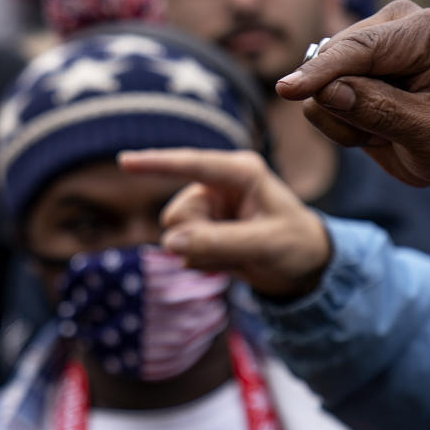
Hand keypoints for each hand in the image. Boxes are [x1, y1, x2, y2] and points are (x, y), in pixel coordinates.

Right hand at [118, 149, 330, 298]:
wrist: (305, 268)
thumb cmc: (295, 246)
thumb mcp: (264, 245)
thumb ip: (218, 242)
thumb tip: (170, 243)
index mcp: (241, 172)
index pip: (193, 164)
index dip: (157, 163)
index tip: (124, 161)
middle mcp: (219, 185)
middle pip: (178, 215)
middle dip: (197, 240)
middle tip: (235, 250)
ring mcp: (209, 207)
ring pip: (176, 234)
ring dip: (200, 253)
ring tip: (235, 256)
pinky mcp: (203, 228)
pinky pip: (182, 249)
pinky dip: (202, 262)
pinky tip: (228, 262)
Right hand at [275, 0, 429, 249]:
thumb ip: (380, 111)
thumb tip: (325, 92)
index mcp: (428, 31)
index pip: (362, 49)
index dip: (322, 71)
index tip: (286, 91)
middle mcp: (394, 25)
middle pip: (333, 64)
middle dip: (349, 110)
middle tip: (389, 136)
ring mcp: (368, 44)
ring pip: (318, 85)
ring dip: (344, 121)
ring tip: (386, 133)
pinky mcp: (348, 67)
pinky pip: (315, 100)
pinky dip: (339, 124)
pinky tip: (372, 129)